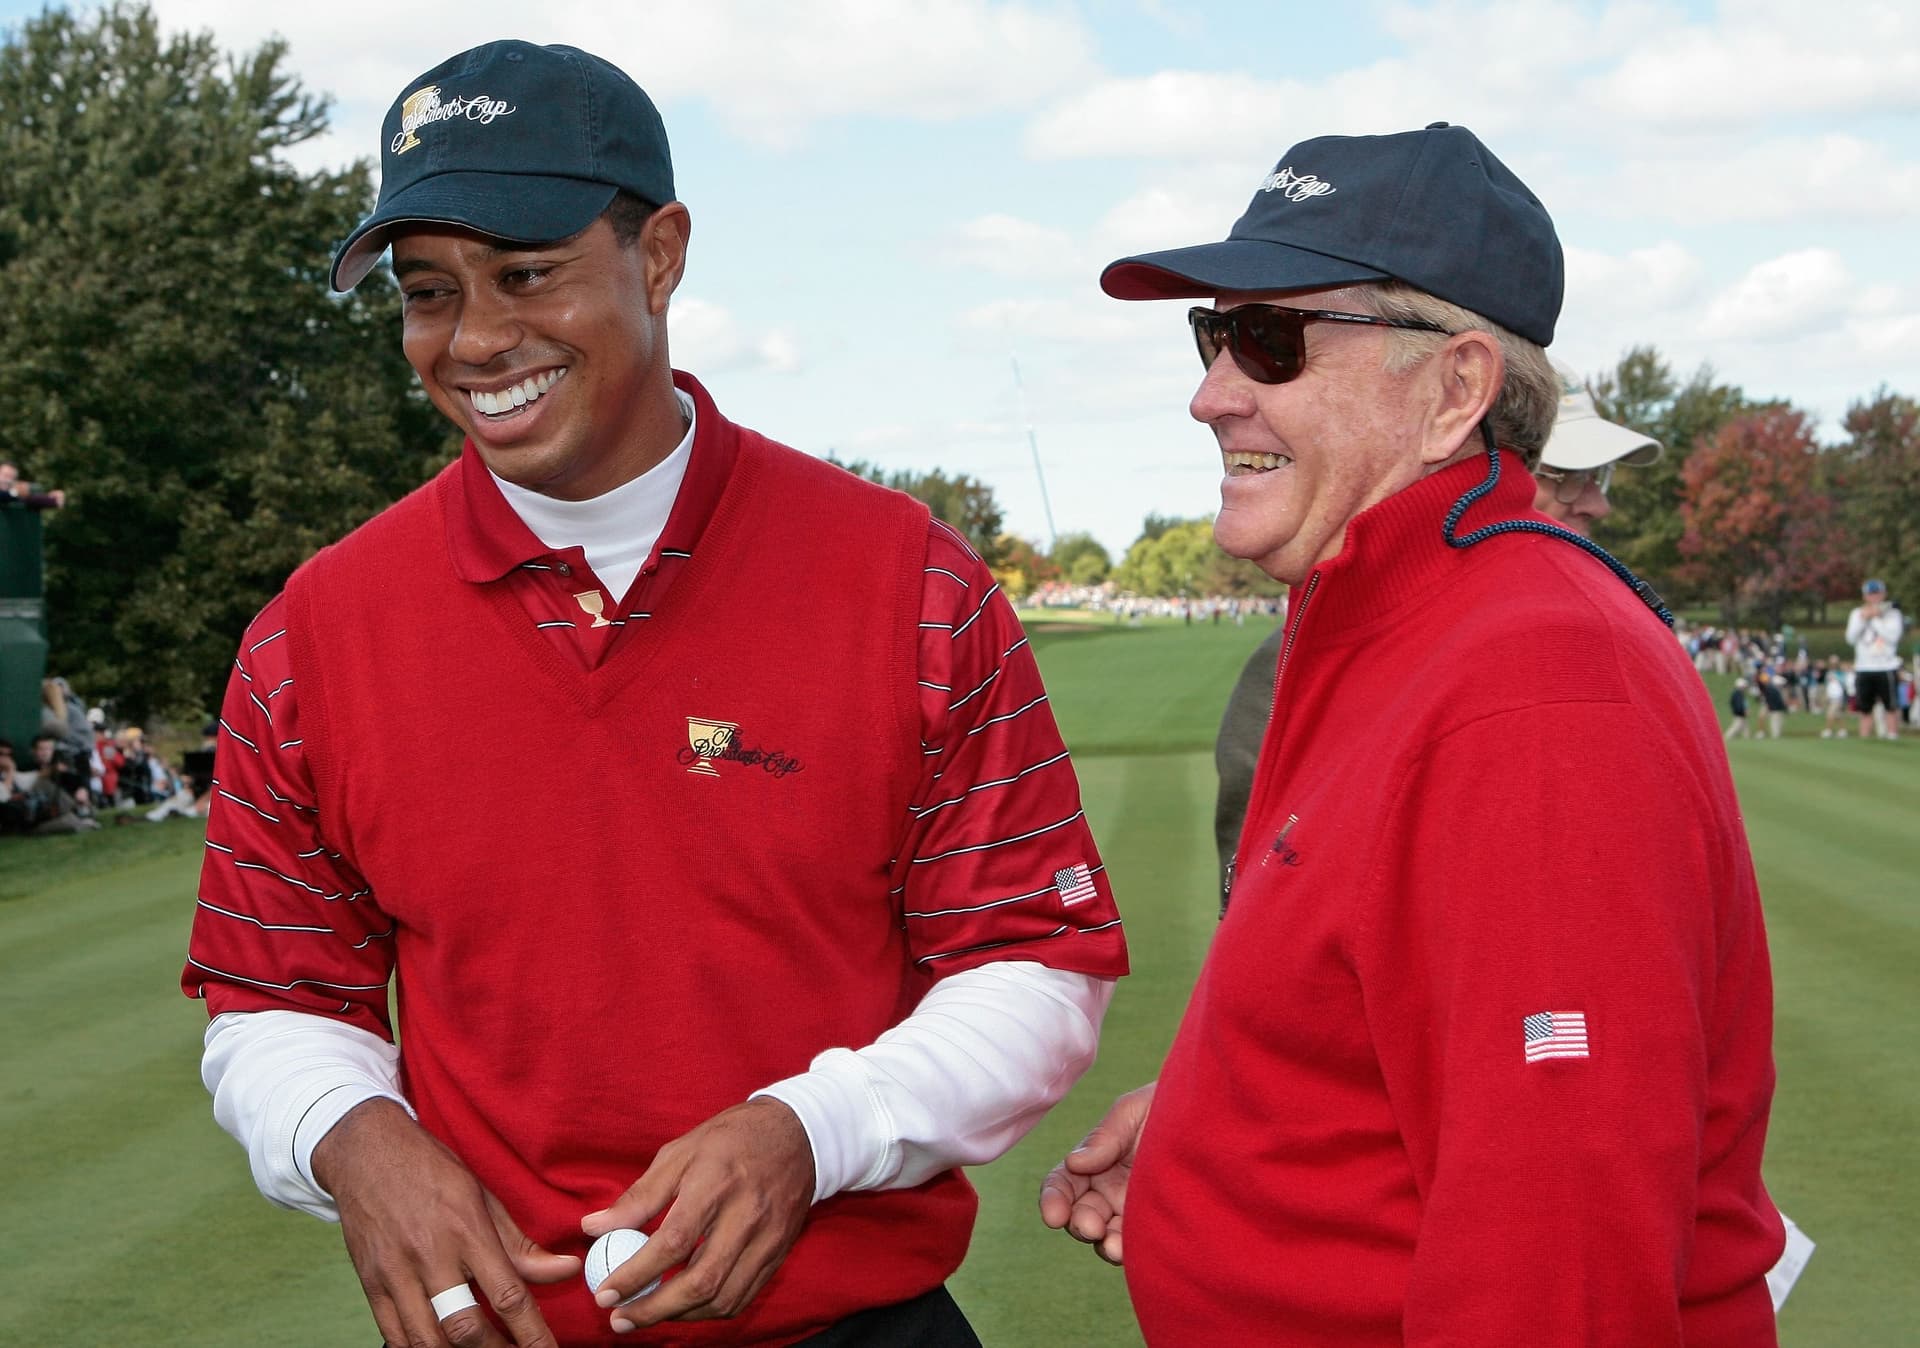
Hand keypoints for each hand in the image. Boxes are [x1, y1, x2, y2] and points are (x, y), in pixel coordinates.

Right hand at [312, 1099, 579, 1347]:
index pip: (506, 1295)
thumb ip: (520, 1244)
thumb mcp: (483, 1196)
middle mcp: (430, 1256)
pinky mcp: (370, 1285)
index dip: (531, 1333)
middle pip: (465, 1326)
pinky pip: (394, 1334)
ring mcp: (395, 1273)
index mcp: (467, 1230)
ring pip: (427, 1339)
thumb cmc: (432, 1171)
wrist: (367, 1153)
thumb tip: (566, 1269)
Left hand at [580, 1097, 814, 1331]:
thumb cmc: (730, 1139)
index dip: (635, 1274)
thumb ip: (639, 1196)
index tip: (605, 1294)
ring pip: (723, 1297)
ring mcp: (768, 1238)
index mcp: (716, 1183)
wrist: (797, 1134)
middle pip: (700, 1281)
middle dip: (654, 1310)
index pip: (673, 1242)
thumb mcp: (680, 1153)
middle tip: (619, 1320)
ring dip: (680, 1316)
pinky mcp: (779, 1253)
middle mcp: (746, 1215)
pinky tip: (684, 1306)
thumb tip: (594, 1228)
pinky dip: (709, 1310)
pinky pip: (743, 1296)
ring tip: (646, 1315)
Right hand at [1038, 1081, 1154, 1265]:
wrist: (1219, 1114)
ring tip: (1111, 1243)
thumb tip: (1073, 1163)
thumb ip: (1104, 1137)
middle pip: (1079, 1214)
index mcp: (1097, 1160)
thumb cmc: (1172, 1105)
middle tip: (1091, 1226)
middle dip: (1079, 1224)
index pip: (1064, 1183)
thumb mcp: (1134, 1111)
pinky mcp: (1160, 1224)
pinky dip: (1127, 1250)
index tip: (1054, 1215)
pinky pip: (1137, 1243)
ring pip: (1105, 1235)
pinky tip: (1128, 1249)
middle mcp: (1110, 1189)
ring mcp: (1133, 1210)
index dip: (1053, 1199)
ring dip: (1102, 1243)